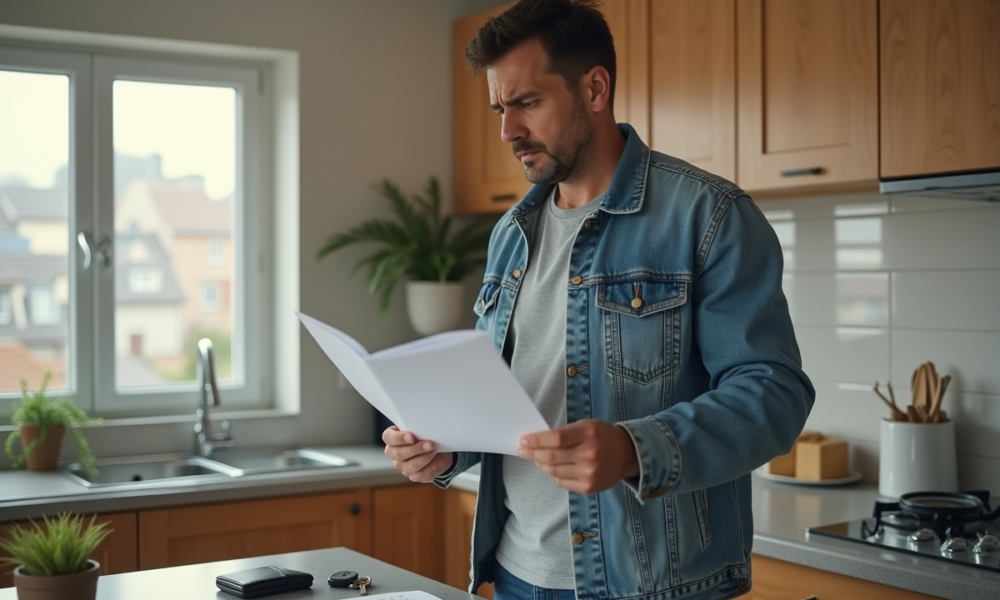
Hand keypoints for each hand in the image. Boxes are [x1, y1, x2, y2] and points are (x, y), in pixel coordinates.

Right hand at [382, 426, 453, 482]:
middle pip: (399, 453)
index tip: (412, 437)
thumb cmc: (427, 435)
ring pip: (411, 465)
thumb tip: (424, 429)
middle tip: (430, 444)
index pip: (388, 437)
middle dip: (416, 448)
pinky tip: (435, 459)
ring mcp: (402, 466)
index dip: (399, 438)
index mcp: (392, 437)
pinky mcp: (412, 475)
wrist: (438, 449)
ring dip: (426, 457)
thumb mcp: (422, 428)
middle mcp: (394, 452)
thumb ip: (419, 428)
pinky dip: (430, 466)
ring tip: (435, 449)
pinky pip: (420, 474)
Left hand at [517, 419, 639, 493]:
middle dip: (532, 453)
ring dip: (541, 464)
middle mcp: (590, 455)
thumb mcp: (586, 425)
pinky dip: (554, 474)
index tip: (523, 440)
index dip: (536, 440)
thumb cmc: (603, 436)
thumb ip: (565, 432)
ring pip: (553, 471)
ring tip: (537, 458)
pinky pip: (562, 482)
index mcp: (589, 434)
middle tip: (522, 450)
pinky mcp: (589, 487)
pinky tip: (554, 467)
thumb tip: (538, 441)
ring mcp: (590, 473)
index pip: (555, 438)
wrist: (627, 455)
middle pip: (551, 456)